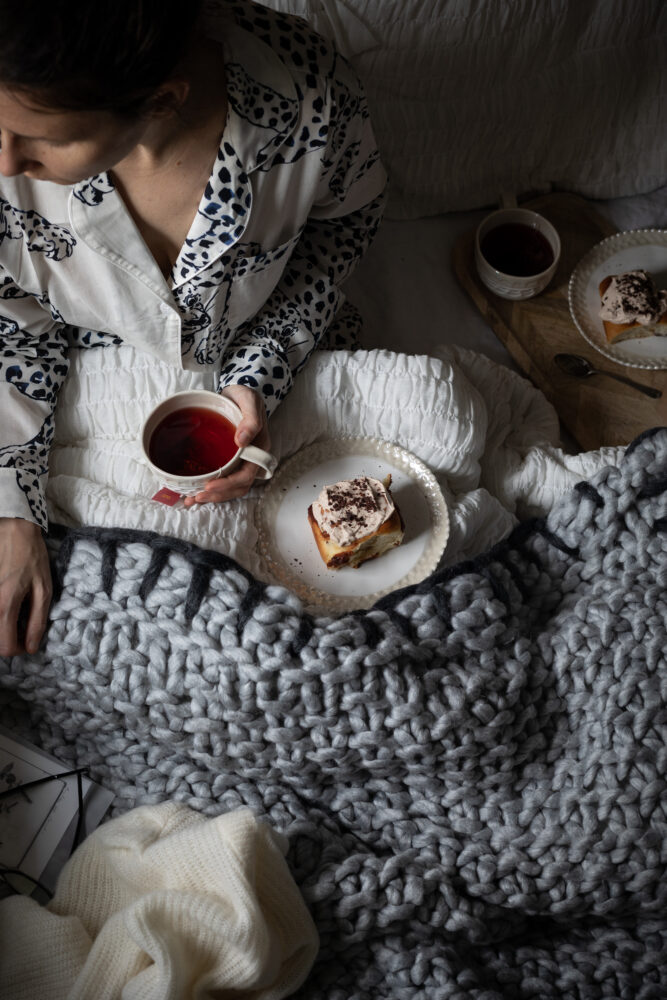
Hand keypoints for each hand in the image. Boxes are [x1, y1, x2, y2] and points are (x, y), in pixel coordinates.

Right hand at [0, 517, 51, 656]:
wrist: (12, 529)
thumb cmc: (31, 557)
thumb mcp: (43, 588)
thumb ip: (38, 620)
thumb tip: (32, 647)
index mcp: (5, 606)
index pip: (5, 647)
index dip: (18, 649)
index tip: (27, 641)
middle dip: (8, 640)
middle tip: (21, 629)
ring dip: (2, 626)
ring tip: (14, 615)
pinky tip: (7, 604)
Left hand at [183, 384, 269, 505]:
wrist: (237, 395)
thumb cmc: (244, 397)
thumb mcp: (249, 400)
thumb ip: (250, 419)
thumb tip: (242, 440)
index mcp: (259, 449)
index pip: (246, 475)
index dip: (229, 485)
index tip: (210, 485)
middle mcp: (251, 460)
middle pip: (238, 486)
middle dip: (218, 495)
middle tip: (196, 496)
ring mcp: (241, 462)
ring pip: (230, 488)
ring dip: (212, 496)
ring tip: (192, 499)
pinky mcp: (229, 461)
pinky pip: (222, 479)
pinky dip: (209, 489)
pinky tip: (194, 492)